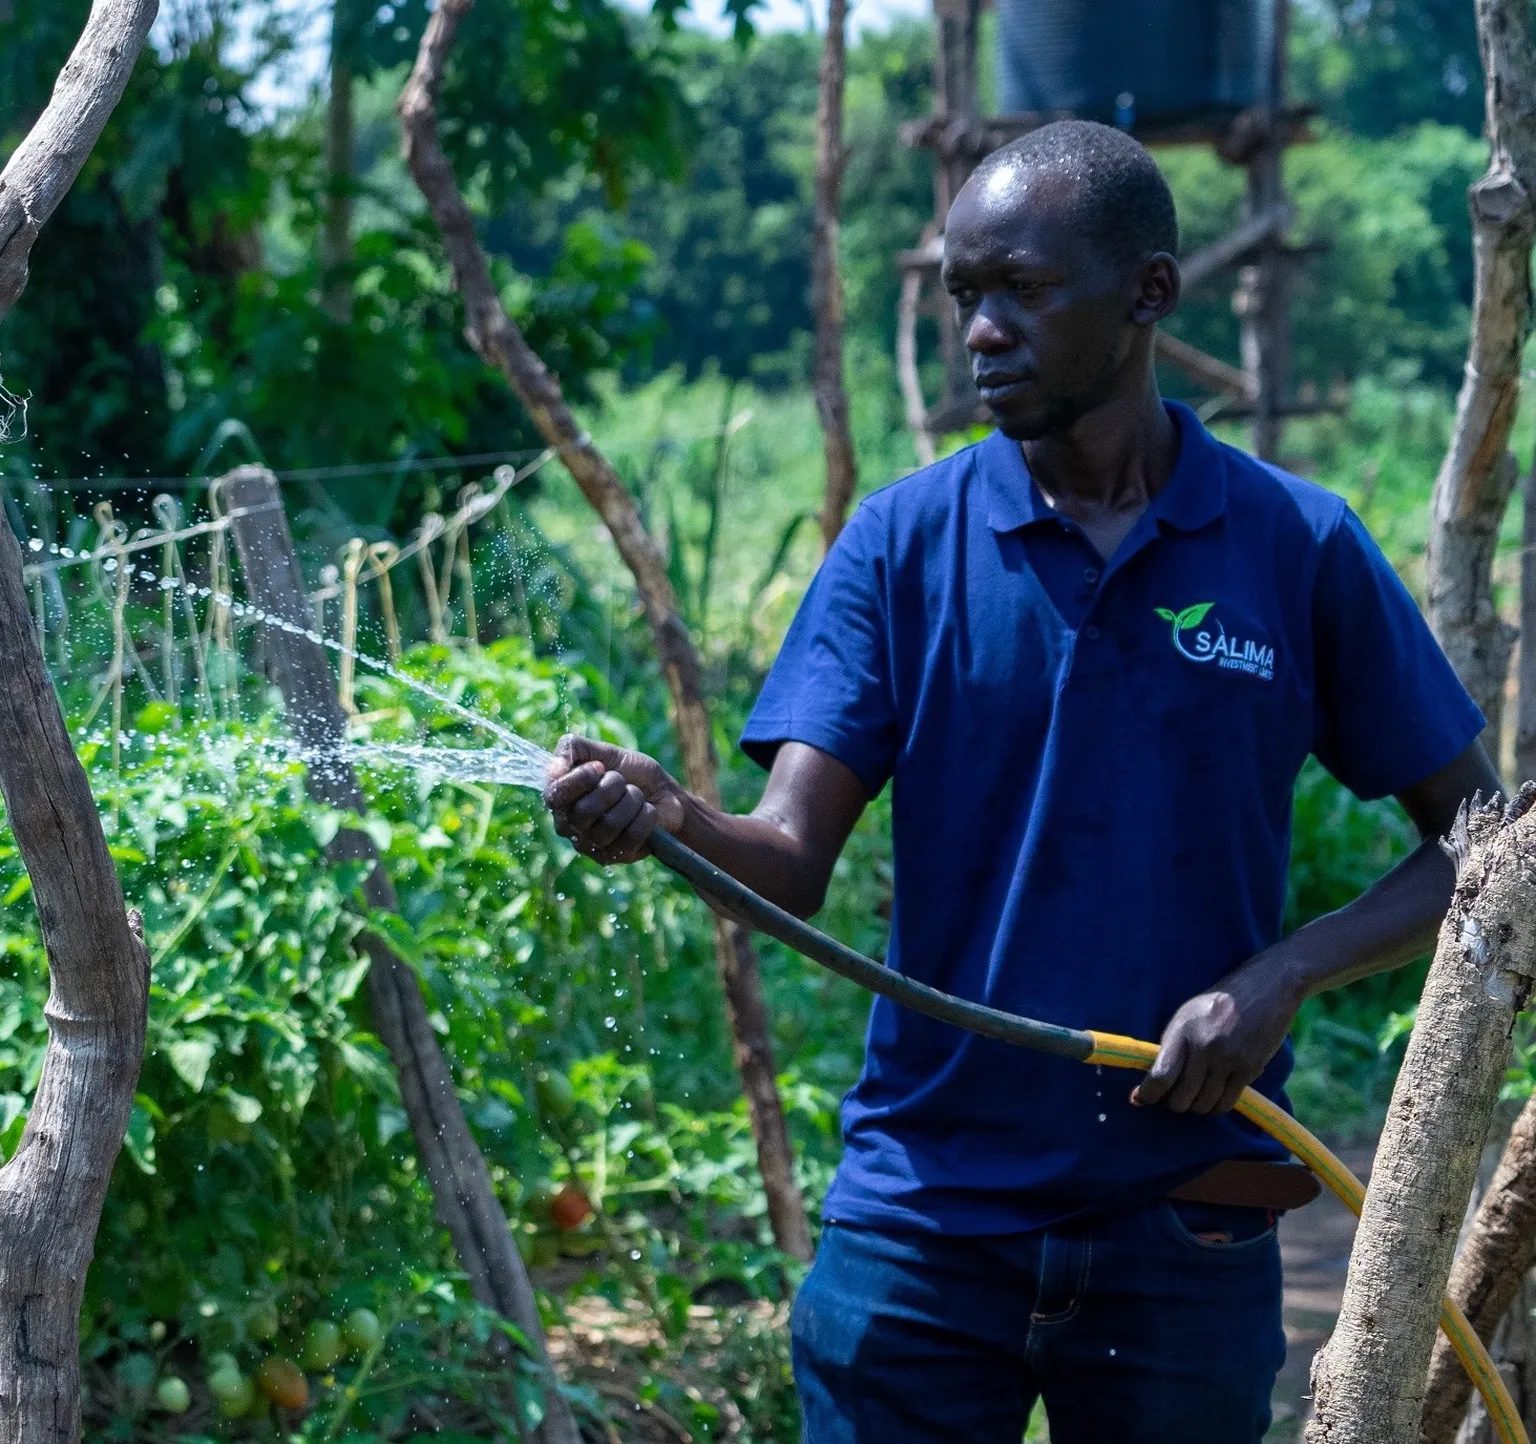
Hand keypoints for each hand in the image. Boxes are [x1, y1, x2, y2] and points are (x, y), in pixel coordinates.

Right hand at [542, 734, 688, 864]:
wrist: (664, 792)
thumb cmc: (629, 772)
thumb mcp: (603, 751)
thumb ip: (573, 749)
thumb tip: (553, 768)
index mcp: (561, 799)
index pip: (555, 796)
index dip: (579, 779)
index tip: (600, 767)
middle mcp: (569, 826)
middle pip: (583, 811)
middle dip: (612, 787)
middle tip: (622, 781)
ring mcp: (591, 845)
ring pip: (609, 824)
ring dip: (631, 801)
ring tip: (636, 796)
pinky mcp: (614, 857)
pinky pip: (630, 837)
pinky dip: (645, 817)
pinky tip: (646, 812)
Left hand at [1130, 954, 1302, 1115]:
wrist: (1264, 989)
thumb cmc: (1218, 1003)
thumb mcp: (1186, 1015)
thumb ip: (1172, 1045)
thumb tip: (1154, 1080)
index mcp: (1183, 1030)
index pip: (1161, 1074)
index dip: (1147, 1094)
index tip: (1140, 1099)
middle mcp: (1205, 1047)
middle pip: (1181, 1098)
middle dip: (1174, 1103)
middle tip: (1175, 1096)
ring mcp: (1229, 1060)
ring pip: (1204, 1105)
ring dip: (1196, 1106)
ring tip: (1195, 1095)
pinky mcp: (1250, 1069)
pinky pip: (1226, 1103)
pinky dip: (1216, 1106)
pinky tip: (1214, 1097)